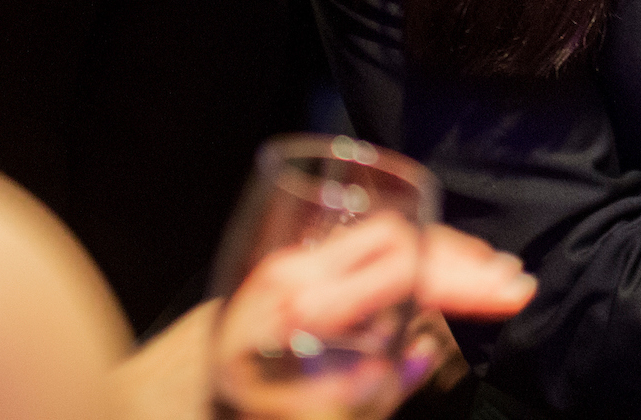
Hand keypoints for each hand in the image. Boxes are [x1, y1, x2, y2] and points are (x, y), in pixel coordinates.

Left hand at [207, 221, 535, 413]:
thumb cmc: (201, 410)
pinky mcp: (269, 289)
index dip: (465, 276)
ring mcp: (276, 276)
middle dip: (462, 257)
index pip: (402, 264)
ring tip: (481, 276)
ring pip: (373, 241)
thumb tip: (418, 356)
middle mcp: (287, 274)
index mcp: (293, 300)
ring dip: (436, 253)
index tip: (511, 292)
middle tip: (511, 285)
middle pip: (395, 237)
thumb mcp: (291, 412)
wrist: (130, 412)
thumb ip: (355, 390)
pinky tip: (420, 281)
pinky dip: (397, 262)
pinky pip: (347, 259)